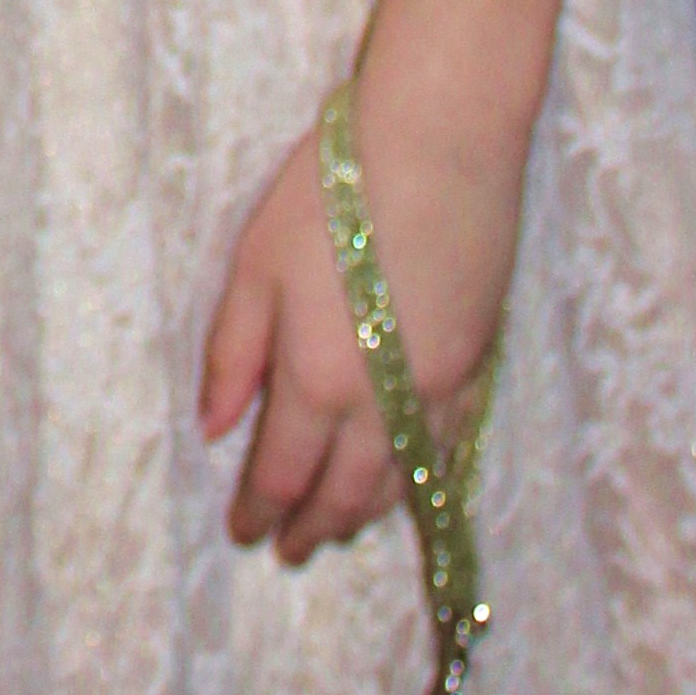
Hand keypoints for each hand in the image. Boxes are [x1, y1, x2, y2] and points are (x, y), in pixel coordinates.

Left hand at [198, 74, 523, 569]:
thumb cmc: (330, 191)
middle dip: (312, 526)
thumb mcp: (255, 264)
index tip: (244, 532)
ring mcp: (440, 388)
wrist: (441, 144)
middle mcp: (382, 402)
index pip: (283, 472)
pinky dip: (422, 481)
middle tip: (288, 550)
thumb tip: (215, 428)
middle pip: (346, 493)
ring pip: (403, 481)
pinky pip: (450, 450)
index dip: (260, 509)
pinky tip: (410, 483)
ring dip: (366, 514)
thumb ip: (234, 352)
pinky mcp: (481, 363)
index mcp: (315, 380)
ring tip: (338, 528)